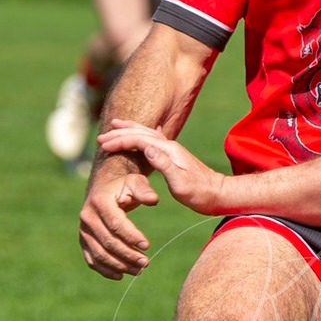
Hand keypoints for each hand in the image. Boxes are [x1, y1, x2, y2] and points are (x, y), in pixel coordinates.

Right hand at [79, 151, 162, 277]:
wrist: (103, 188)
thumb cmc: (123, 186)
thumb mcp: (135, 182)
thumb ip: (144, 190)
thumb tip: (153, 200)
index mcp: (100, 202)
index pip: (115, 223)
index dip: (131, 236)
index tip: (147, 246)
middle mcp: (87, 217)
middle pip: (108, 242)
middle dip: (128, 255)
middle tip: (146, 263)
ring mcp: (84, 231)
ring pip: (99, 254)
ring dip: (119, 265)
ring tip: (138, 270)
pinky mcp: (84, 241)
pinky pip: (92, 260)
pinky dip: (105, 270)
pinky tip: (121, 275)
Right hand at [97, 120, 228, 214]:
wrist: (219, 193)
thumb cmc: (200, 193)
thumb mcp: (182, 183)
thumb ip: (165, 165)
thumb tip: (148, 149)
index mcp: (168, 151)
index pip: (140, 140)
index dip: (121, 141)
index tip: (104, 145)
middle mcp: (169, 146)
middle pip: (140, 133)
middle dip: (120, 133)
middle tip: (101, 136)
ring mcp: (171, 150)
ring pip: (146, 135)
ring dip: (129, 131)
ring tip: (115, 127)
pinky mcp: (173, 156)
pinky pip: (152, 141)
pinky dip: (142, 136)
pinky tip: (144, 132)